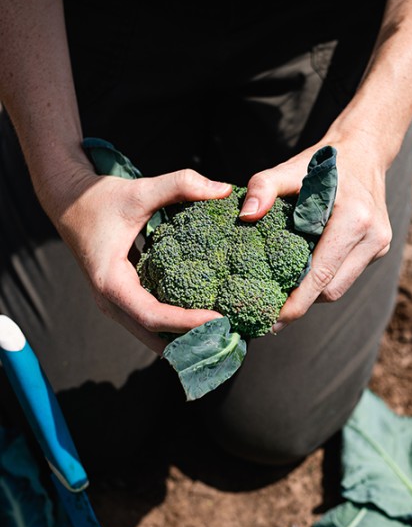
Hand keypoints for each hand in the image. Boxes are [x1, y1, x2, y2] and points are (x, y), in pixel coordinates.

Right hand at [51, 166, 231, 352]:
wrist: (68, 201)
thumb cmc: (100, 198)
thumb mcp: (140, 190)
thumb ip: (180, 185)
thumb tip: (223, 189)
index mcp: (111, 282)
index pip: (152, 316)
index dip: (186, 323)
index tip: (219, 320)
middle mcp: (110, 301)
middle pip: (153, 335)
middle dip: (189, 341)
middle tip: (228, 338)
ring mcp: (116, 304)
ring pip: (151, 334)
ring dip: (183, 339)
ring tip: (221, 337)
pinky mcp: (124, 299)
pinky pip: (151, 322)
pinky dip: (175, 327)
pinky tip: (203, 323)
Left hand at [239, 141, 392, 330]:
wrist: (363, 152)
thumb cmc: (322, 163)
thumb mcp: (290, 168)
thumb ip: (264, 187)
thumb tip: (245, 216)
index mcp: (355, 220)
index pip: (321, 276)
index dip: (296, 303)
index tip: (273, 319)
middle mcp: (373, 237)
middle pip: (332, 290)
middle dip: (302, 302)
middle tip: (271, 311)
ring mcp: (379, 245)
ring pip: (340, 287)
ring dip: (313, 293)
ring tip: (285, 294)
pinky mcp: (379, 248)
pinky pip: (346, 275)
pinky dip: (325, 279)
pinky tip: (304, 274)